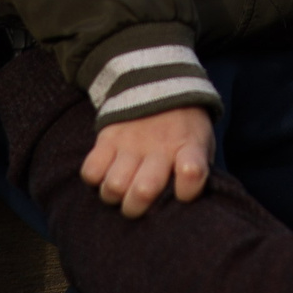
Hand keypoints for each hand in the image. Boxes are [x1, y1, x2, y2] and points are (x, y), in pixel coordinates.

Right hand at [81, 105, 214, 218]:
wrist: (157, 84)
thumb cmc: (183, 128)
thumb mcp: (202, 142)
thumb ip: (197, 171)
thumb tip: (185, 206)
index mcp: (188, 147)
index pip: (192, 173)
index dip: (187, 190)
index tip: (182, 194)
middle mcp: (159, 147)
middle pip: (143, 191)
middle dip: (137, 208)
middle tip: (138, 204)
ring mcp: (130, 143)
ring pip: (114, 186)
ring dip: (115, 196)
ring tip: (120, 190)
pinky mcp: (107, 138)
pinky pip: (90, 171)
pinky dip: (95, 180)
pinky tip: (106, 174)